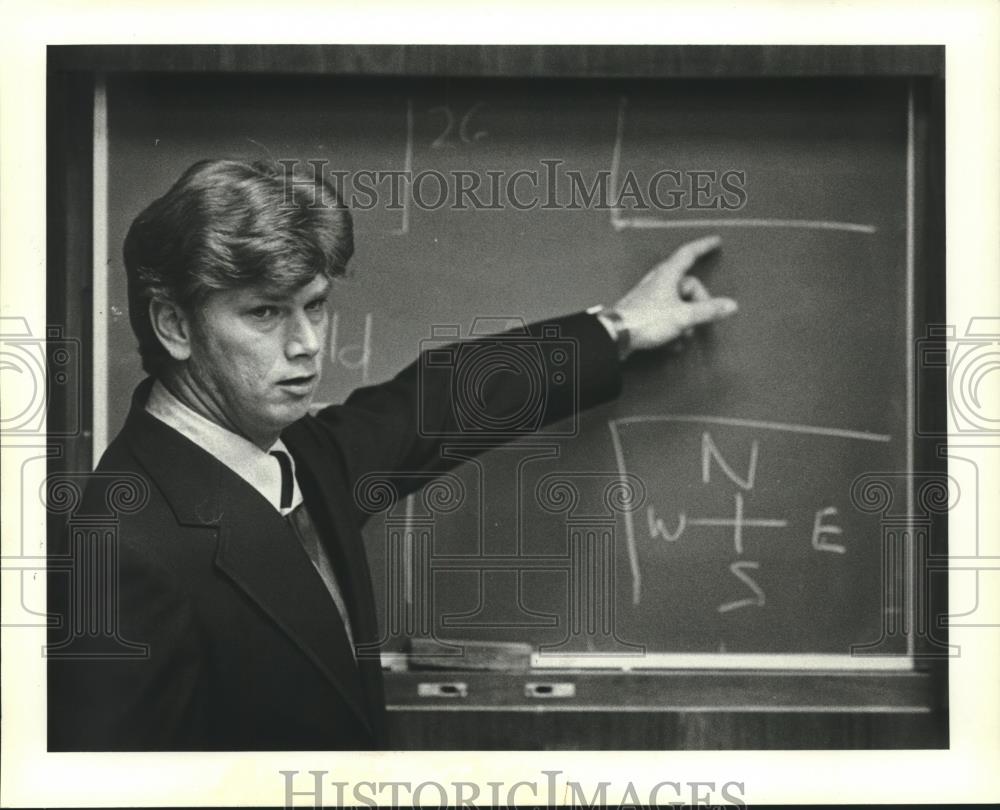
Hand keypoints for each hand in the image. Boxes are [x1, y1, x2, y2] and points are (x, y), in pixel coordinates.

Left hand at [609, 235, 736, 354]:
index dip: (703, 246)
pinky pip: (667, 314)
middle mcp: (658, 281)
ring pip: (678, 302)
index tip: (715, 241)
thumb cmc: (645, 320)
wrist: (616, 335)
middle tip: (701, 319)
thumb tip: (730, 305)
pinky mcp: (644, 310)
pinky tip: (672, 342)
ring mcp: (650, 296)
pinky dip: (673, 327)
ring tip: (683, 334)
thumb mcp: (683, 316)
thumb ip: (708, 311)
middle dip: (698, 303)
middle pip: (688, 285)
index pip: (689, 253)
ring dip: (685, 320)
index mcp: (668, 274)